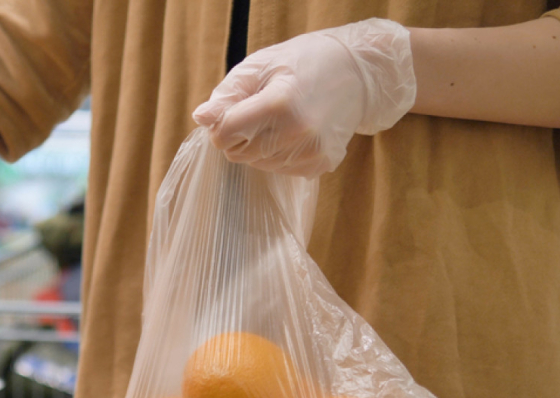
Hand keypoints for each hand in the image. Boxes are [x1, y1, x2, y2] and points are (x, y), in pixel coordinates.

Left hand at [193, 18, 415, 177]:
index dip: (221, 124)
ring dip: (259, 146)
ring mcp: (311, 153)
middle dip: (240, 136)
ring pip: (257, 165)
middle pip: (239, 154)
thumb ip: (228, 94)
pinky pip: (280, 171)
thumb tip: (201, 118)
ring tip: (282, 120)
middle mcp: (297, 134)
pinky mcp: (321, 165)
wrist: (357, 73)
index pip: (224, 135)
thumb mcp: (261, 66)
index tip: (234, 110)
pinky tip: (295, 133)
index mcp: (279, 104)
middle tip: (261, 112)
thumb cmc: (302, 63)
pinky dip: (279, 155)